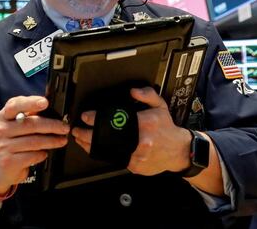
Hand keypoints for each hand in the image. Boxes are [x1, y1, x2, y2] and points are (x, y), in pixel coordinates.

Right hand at [0, 96, 69, 194]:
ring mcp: (2, 146)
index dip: (31, 102)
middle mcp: (0, 130)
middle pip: (31, 124)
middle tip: (64, 127)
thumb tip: (51, 109)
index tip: (45, 102)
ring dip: (52, 141)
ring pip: (34, 141)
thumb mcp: (16, 126)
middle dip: (52, 125)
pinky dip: (42, 154)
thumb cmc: (12, 142)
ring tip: (62, 140)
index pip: (15, 105)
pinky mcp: (8, 161)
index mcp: (3, 116)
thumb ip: (29, 116)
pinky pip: (32, 156)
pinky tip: (45, 153)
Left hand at [71, 87, 191, 175]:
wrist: (178, 151)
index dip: (97, 119)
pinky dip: (105, 154)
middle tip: (78, 130)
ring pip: (109, 151)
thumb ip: (147, 95)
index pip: (116, 120)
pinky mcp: (135, 166)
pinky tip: (96, 149)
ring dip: (92, 146)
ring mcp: (138, 155)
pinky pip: (116, 159)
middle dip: (89, 134)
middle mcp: (141, 140)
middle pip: (109, 138)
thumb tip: (132, 91)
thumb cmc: (167, 128)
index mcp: (146, 123)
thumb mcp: (160, 106)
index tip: (86, 117)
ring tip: (81, 140)